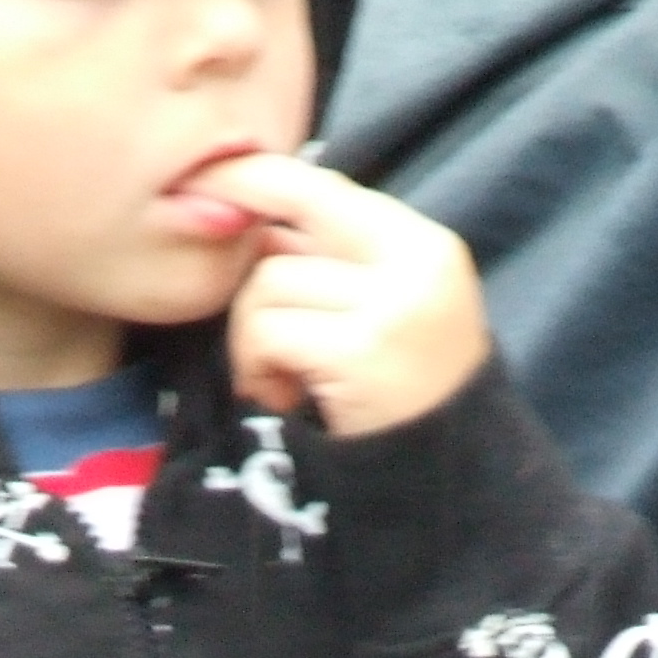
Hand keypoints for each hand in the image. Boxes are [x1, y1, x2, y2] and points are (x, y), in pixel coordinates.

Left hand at [219, 154, 490, 438]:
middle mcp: (415, 263)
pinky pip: (266, 331)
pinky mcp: (360, 352)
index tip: (208, 175)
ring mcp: (391, 306)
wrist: (448, 483)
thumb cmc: (405, 399)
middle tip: (263, 344)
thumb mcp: (389, 311)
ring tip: (285, 382)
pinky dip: (257, 368)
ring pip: (267, 284)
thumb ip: (334, 261)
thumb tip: (246, 211)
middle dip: (251, 287)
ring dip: (253, 339)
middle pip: (285, 232)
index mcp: (424, 244)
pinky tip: (285, 397)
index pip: (323, 185)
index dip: (257, 176)